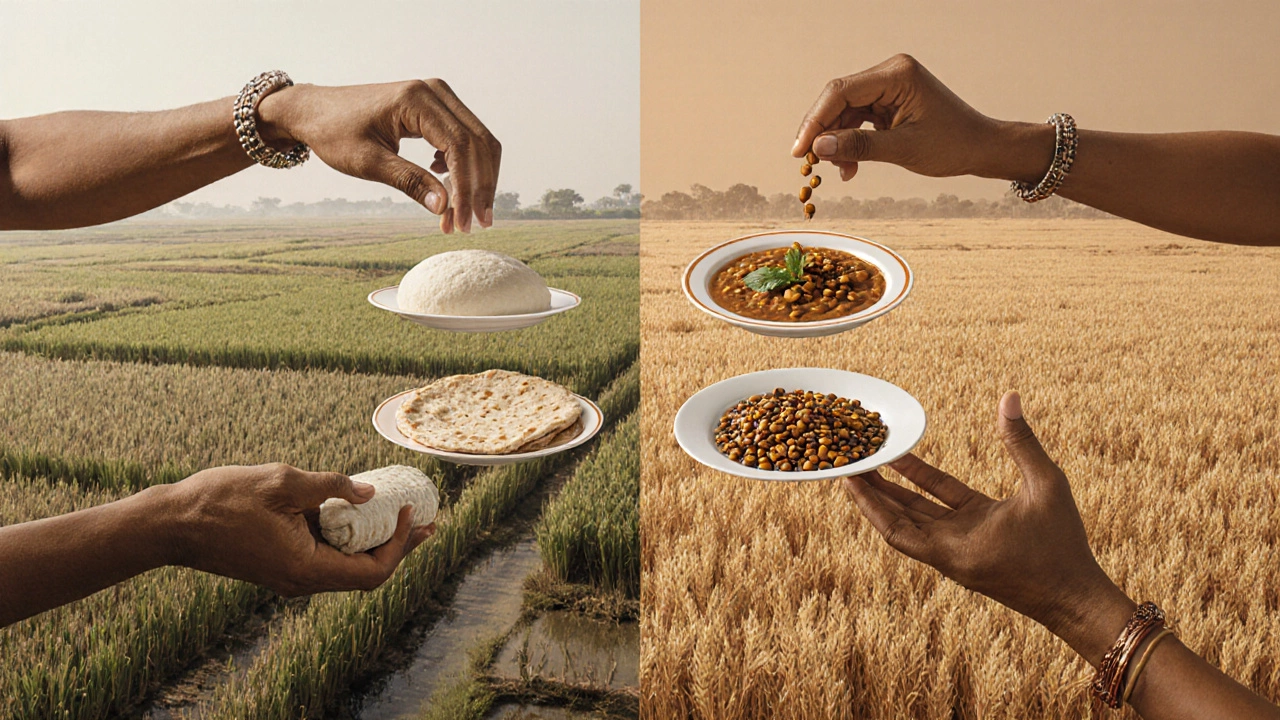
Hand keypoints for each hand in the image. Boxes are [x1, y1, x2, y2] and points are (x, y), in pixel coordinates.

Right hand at [163, 463, 434, 595]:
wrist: (171, 524)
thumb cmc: (221, 500)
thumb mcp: (283, 481)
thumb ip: (331, 486)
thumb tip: (371, 493)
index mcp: (305, 568)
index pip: (371, 573)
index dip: (399, 545)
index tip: (411, 513)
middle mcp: (301, 581)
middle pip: (365, 574)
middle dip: (398, 546)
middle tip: (426, 519)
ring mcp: (290, 577)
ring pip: (346, 567)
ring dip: (374, 542)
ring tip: (400, 514)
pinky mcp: (280, 567)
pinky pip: (325, 558)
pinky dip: (347, 539)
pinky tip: (358, 513)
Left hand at [257, 79, 500, 232]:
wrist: (314, 111)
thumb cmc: (334, 132)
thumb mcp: (369, 162)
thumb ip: (410, 182)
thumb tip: (445, 208)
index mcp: (416, 100)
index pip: (460, 146)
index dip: (468, 188)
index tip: (465, 222)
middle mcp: (434, 91)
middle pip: (478, 142)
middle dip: (481, 187)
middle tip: (478, 224)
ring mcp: (437, 96)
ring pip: (478, 140)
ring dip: (477, 179)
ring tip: (464, 215)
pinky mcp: (435, 107)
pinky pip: (465, 137)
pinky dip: (465, 167)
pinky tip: (447, 186)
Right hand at [792, 54, 1050, 183]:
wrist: (979, 147)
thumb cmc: (951, 145)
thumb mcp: (902, 149)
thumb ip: (858, 146)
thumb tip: (819, 149)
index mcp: (896, 75)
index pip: (841, 91)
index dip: (815, 121)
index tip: (800, 150)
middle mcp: (889, 73)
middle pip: (838, 99)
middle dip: (822, 132)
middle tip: (809, 163)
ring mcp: (888, 86)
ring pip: (845, 111)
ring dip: (836, 141)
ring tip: (837, 171)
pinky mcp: (888, 101)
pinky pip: (857, 118)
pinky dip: (850, 142)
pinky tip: (849, 167)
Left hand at [843, 392, 1135, 664]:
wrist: (1078, 601)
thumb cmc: (1064, 548)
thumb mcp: (1048, 488)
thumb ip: (1023, 444)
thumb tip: (1008, 397)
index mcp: (957, 548)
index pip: (896, 526)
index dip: (869, 502)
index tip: (846, 477)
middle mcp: (950, 552)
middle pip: (896, 520)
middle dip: (871, 492)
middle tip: (845, 462)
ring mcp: (959, 549)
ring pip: (915, 517)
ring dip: (891, 491)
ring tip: (867, 461)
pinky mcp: (972, 543)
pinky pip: (938, 514)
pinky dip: (921, 493)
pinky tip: (909, 468)